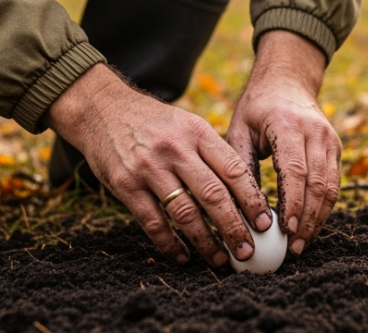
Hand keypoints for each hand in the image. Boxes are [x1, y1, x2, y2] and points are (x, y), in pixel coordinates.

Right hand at [45, 64, 272, 266]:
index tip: (266, 222)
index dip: (252, 199)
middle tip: (248, 250)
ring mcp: (149, 168)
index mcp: (197, 132)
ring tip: (221, 259)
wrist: (101, 108)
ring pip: (185, 212)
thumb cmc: (153, 121)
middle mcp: (176, 149)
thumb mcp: (187, 123)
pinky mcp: (126, 185)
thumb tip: (244, 192)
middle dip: (234, 227)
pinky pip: (153, 222)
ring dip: (206, 241)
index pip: (234, 170)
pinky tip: (182, 256)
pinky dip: (169, 243)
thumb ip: (211, 152)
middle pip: (213, 195)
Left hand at [226, 30, 340, 255]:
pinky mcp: (336, 147)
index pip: (296, 170)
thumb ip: (242, 167)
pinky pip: (335, 182)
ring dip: (318, 218)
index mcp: (288, 124)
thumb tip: (240, 210)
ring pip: (331, 186)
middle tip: (294, 247)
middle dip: (307, 219)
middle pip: (318, 183)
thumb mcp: (240, 130)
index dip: (293, 203)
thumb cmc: (256, 108)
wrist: (286, 81)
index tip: (285, 230)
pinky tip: (311, 225)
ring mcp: (330, 139)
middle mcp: (315, 131)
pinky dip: (324, 207)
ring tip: (302, 243)